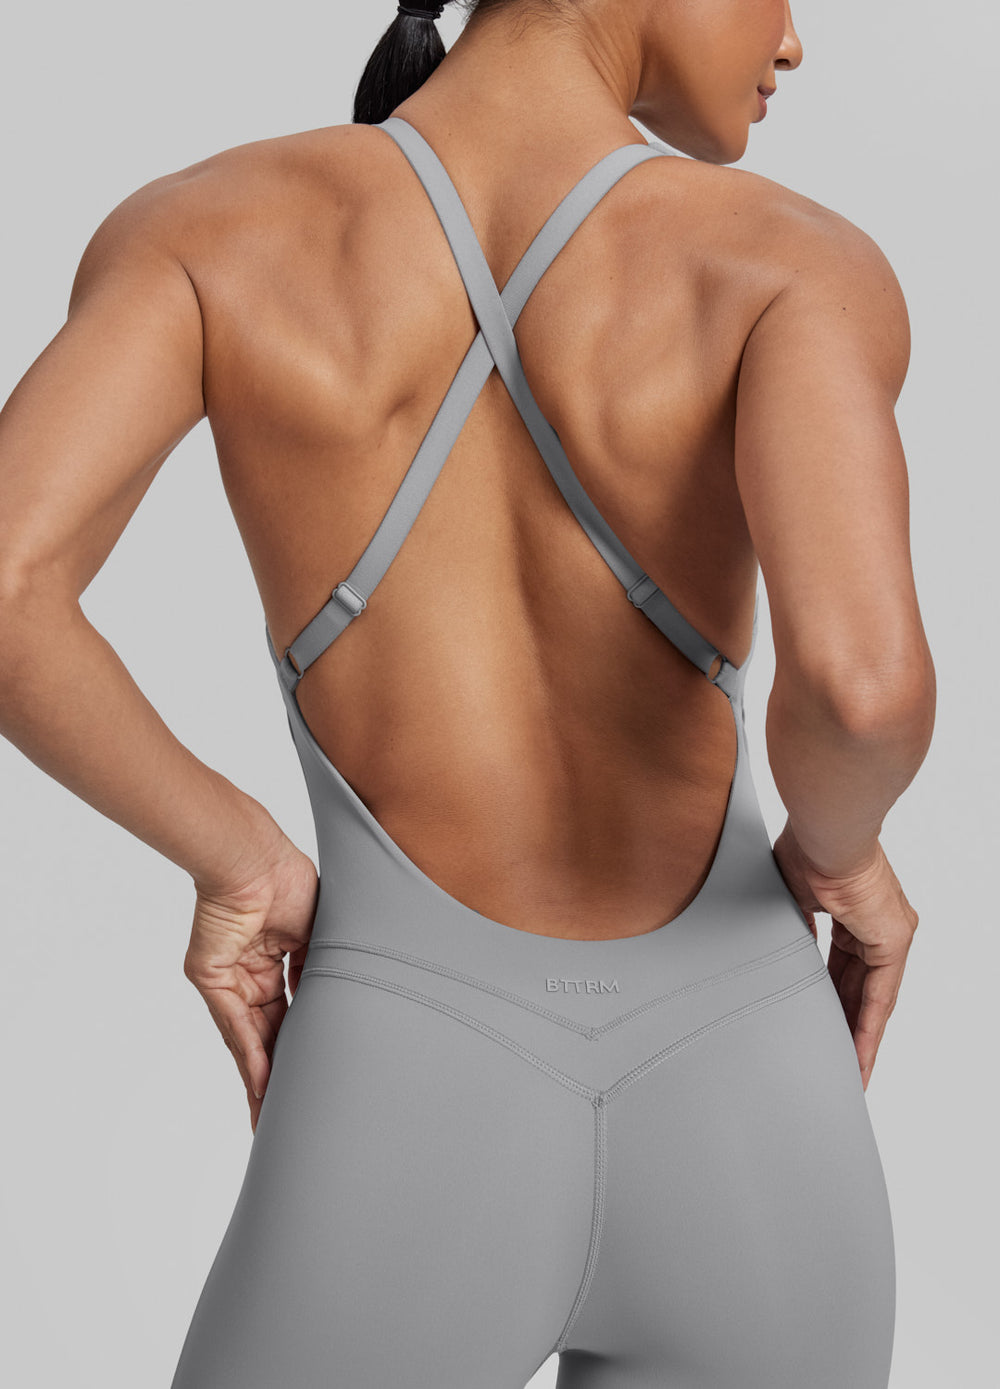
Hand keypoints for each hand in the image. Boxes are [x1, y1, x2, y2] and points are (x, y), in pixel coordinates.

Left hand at [184, 828, 318, 1130]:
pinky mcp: (211, 978)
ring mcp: (230, 977)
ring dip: (264, 1077)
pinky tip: (263, 1086)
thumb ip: (323, 971)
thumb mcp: (322, 932)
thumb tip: (339, 1008)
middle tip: (292, 1112)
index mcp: (279, 958)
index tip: (316, 1075)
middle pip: (270, 1034)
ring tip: (274, 1115)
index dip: (303, 1045)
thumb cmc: (290, 879)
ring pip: (250, 1038)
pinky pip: (234, 1026)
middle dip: (282, 1073)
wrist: (254, 857)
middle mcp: (252, 972)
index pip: (292, 1013)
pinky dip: (250, 1056)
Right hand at [772, 820, 918, 1090]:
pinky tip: (859, 1056)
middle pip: (860, 987)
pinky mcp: (893, 941)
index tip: (820, 1020)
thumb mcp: (793, 897)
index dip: (832, 996)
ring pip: (873, 997)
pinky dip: (868, 1028)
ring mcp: (891, 933)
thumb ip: (793, 924)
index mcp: (855, 911)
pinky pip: (880, 996)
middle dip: (846, 1024)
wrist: (824, 833)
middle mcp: (880, 924)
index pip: (845, 965)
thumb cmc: (805, 848)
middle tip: (834, 1059)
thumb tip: (779, 947)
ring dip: (859, 1036)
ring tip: (848, 1071)